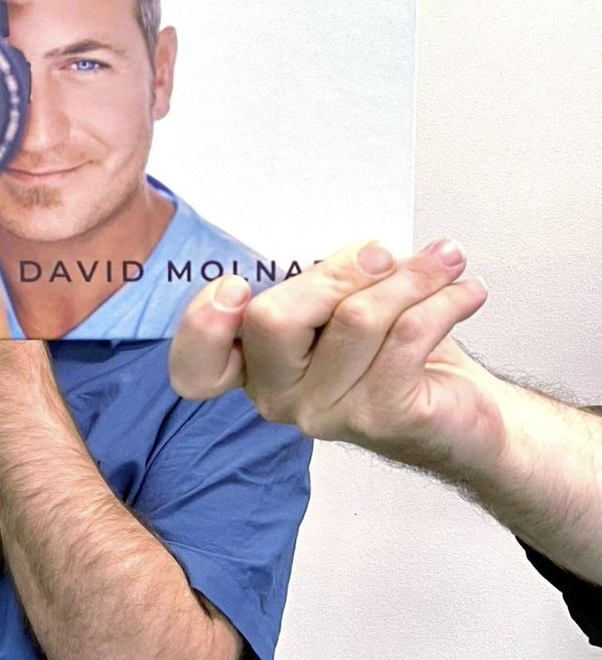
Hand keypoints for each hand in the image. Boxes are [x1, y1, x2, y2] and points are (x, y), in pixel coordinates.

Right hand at [168, 240, 502, 473]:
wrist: (464, 412)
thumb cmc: (396, 349)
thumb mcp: (342, 304)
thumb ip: (319, 278)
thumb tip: (349, 243)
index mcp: (252, 363)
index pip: (196, 366)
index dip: (202, 325)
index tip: (234, 286)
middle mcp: (276, 395)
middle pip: (272, 318)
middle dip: (335, 270)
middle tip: (383, 253)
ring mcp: (324, 411)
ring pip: (354, 320)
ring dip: (410, 276)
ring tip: (445, 260)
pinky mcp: (380, 416)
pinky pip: (407, 338)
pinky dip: (443, 301)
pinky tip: (465, 291)